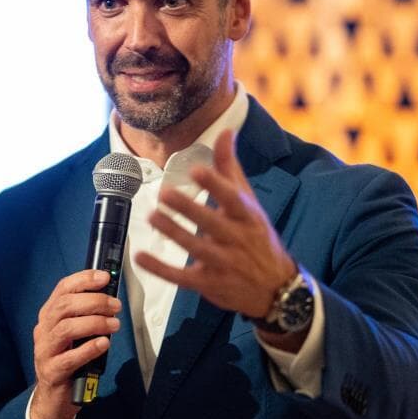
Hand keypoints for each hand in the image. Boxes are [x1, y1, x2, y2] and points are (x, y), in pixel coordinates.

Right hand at [30, 270, 121, 418]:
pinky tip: (103, 344)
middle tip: (116, 306)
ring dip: (94, 323)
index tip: (105, 277)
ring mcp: (45, 351)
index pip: (63, 289)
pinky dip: (89, 348)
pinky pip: (69, 358)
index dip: (84, 279)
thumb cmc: (68, 359)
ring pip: (66, 329)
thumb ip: (87, 315)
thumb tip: (111, 297)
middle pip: (65, 306)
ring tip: (114, 325)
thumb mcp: (76, 333)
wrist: (53, 398)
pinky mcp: (51, 372)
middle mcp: (44, 330)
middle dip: (94, 301)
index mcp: (49, 315)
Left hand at [135, 129, 296, 319]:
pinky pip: (182, 277)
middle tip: (165, 193)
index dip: (216, 184)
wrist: (275, 287)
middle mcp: (237, 239)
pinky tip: (141, 257)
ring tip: (154, 217)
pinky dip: (161, 268)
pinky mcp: (209, 284)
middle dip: (189, 209)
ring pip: (196, 249)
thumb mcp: (248, 201)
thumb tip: (226, 131)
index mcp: (247, 216)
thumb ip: (231, 168)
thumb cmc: (256, 236)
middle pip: (212, 224)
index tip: (197, 170)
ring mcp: (224, 264)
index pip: (232, 198)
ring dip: (174, 233)